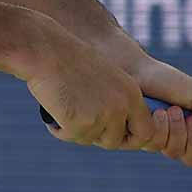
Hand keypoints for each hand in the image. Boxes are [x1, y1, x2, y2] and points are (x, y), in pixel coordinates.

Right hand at [26, 51, 163, 153]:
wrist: (46, 50)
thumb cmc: (70, 60)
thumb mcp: (105, 78)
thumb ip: (116, 102)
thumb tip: (117, 131)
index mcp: (131, 93)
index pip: (145, 131)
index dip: (131, 139)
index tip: (117, 136)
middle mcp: (121, 106)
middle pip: (115, 141)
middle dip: (98, 137)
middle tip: (80, 124)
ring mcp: (102, 116)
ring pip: (90, 140)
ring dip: (76, 130)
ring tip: (63, 108)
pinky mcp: (80, 123)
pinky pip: (69, 137)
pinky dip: (58, 128)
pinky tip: (52, 110)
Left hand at [127, 55, 191, 166]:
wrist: (135, 72)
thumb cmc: (167, 80)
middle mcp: (180, 136)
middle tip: (190, 118)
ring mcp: (161, 139)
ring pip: (174, 152)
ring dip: (176, 129)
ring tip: (168, 109)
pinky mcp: (142, 139)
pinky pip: (155, 146)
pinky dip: (159, 128)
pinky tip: (154, 112)